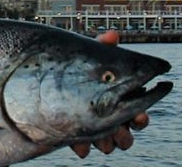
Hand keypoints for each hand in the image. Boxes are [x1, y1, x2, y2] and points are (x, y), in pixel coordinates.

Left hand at [69, 30, 149, 157]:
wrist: (41, 80)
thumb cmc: (74, 66)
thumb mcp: (86, 56)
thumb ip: (100, 47)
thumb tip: (113, 34)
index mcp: (119, 101)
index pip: (138, 114)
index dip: (140, 117)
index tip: (138, 116)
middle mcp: (109, 118)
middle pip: (126, 134)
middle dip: (124, 134)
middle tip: (119, 130)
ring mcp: (93, 128)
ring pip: (108, 144)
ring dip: (106, 142)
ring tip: (100, 139)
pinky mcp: (74, 135)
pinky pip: (83, 148)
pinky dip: (82, 147)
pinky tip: (79, 145)